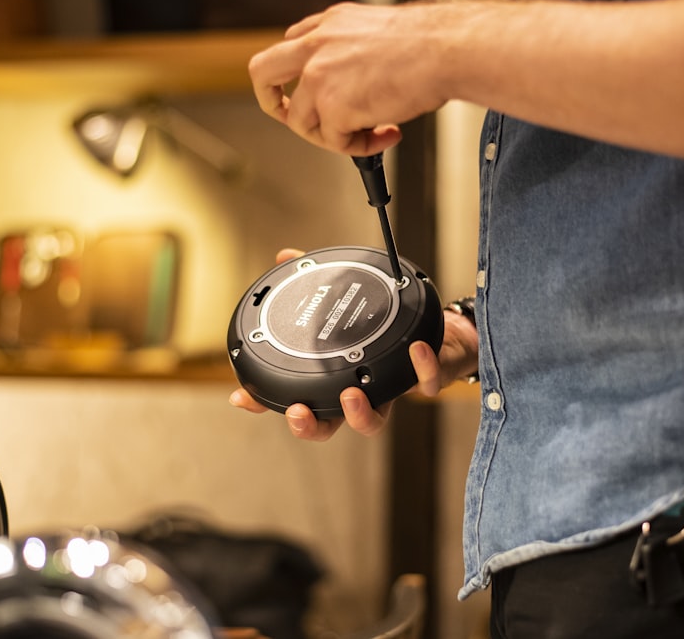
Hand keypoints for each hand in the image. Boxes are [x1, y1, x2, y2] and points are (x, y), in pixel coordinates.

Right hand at [228, 249, 479, 440]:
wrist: (441, 335)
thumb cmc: (389, 325)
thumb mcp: (348, 300)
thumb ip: (315, 281)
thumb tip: (285, 257)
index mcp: (336, 377)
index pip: (296, 396)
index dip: (266, 402)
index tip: (242, 397)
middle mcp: (360, 391)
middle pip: (328, 425)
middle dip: (310, 426)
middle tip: (298, 412)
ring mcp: (391, 391)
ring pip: (373, 421)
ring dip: (360, 415)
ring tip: (353, 395)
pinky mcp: (425, 380)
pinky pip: (425, 383)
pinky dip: (421, 368)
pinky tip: (415, 349)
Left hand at [248, 1, 450, 154]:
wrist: (446, 49)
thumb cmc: (428, 43)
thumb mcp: (377, 31)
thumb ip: (353, 52)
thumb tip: (354, 81)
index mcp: (329, 24)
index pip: (292, 46)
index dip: (299, 74)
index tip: (312, 90)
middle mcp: (317, 46)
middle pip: (263, 73)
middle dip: (270, 101)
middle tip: (288, 116)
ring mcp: (319, 78)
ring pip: (300, 121)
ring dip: (333, 136)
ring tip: (369, 134)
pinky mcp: (332, 108)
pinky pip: (335, 142)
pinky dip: (360, 147)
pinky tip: (386, 134)